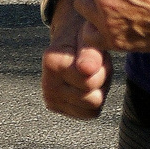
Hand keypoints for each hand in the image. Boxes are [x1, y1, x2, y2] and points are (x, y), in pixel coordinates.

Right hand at [42, 0, 113, 120]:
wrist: (69, 37)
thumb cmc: (83, 34)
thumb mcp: (89, 37)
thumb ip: (90, 53)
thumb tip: (87, 70)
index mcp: (52, 64)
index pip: (91, 82)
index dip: (102, 67)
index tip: (95, 53)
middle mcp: (47, 86)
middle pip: (94, 99)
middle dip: (101, 80)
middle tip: (95, 63)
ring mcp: (51, 99)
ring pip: (93, 108)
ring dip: (99, 89)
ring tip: (91, 71)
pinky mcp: (58, 107)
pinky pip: (89, 113)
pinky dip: (94, 98)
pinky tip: (87, 82)